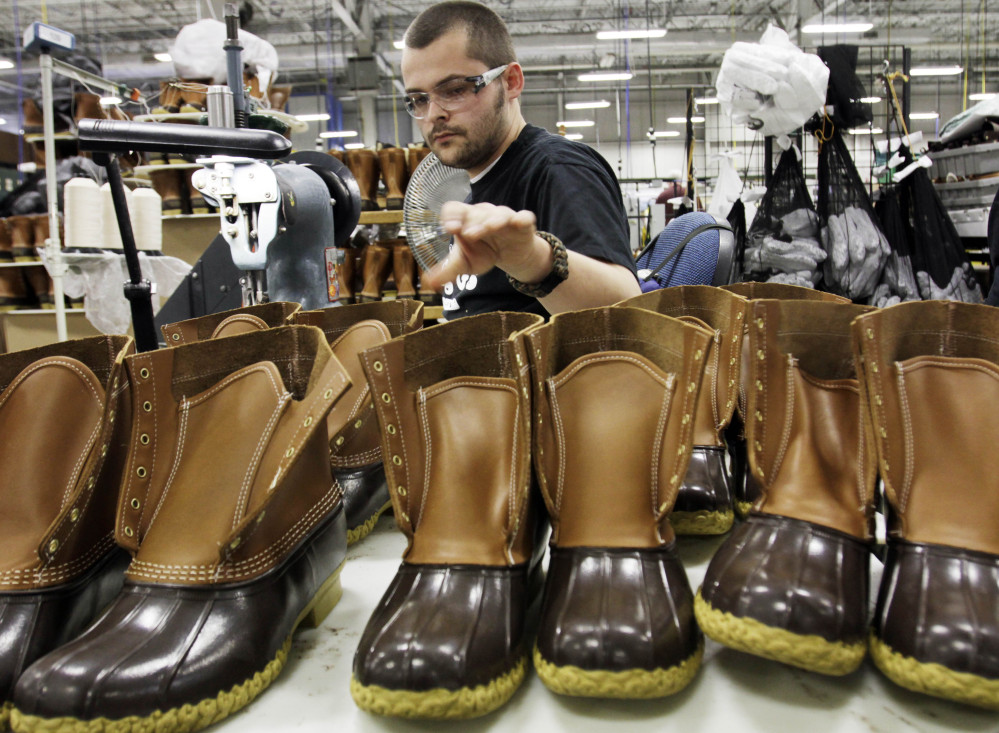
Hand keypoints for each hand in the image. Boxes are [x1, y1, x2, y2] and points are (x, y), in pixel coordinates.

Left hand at [421, 201, 552, 290]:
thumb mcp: (465, 263)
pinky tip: (518, 222)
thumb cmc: (484, 253)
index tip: (449, 228)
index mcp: (466, 220)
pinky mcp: (522, 224)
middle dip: (472, 222)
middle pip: (476, 212)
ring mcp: (504, 217)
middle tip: (468, 235)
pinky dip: (522, 219)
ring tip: (488, 229)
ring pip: (499, 214)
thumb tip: (428, 283)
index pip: (455, 209)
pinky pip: (524, 217)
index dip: (451, 216)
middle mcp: (484, 214)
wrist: (511, 255)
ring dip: (493, 221)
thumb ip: (447, 271)